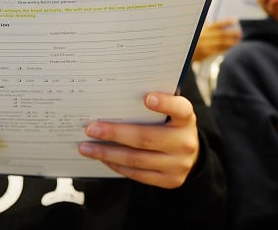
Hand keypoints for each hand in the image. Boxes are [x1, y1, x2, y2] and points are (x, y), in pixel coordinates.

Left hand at [77, 92, 198, 188]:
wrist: (190, 154)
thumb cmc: (171, 125)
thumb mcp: (170, 112)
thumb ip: (153, 103)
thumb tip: (115, 97)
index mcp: (186, 119)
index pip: (180, 109)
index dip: (165, 103)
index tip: (147, 98)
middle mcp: (185, 142)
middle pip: (145, 138)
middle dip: (114, 133)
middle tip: (91, 129)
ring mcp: (178, 164)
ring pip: (136, 159)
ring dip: (107, 153)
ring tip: (87, 147)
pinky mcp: (169, 180)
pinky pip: (137, 174)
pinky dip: (117, 165)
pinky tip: (103, 157)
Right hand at [192, 19, 240, 61]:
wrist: (182, 51)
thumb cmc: (190, 40)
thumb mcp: (194, 30)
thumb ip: (202, 24)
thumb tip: (209, 19)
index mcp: (202, 29)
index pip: (216, 24)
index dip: (226, 22)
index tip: (235, 20)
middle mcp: (203, 36)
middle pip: (220, 35)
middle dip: (231, 34)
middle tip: (240, 33)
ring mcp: (203, 45)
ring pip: (220, 44)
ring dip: (230, 43)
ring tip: (238, 42)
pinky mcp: (204, 54)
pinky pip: (216, 52)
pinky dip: (224, 50)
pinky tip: (230, 49)